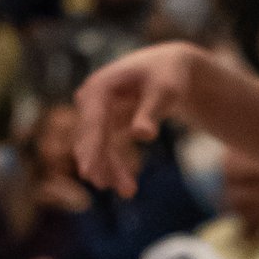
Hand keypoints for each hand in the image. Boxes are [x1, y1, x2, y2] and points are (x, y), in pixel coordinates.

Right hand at [73, 43, 199, 194]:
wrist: (171, 67)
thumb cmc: (167, 76)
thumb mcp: (164, 92)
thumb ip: (151, 113)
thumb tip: (142, 135)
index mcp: (101, 85)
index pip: (91, 119)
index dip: (90, 146)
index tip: (87, 173)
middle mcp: (93, 97)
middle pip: (90, 135)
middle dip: (100, 163)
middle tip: (119, 189)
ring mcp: (98, 110)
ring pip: (96, 145)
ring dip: (109, 168)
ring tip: (129, 191)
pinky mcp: (106, 120)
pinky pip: (104, 147)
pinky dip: (113, 164)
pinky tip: (125, 184)